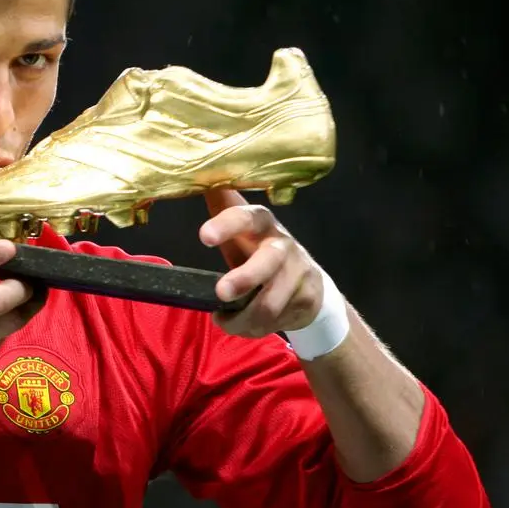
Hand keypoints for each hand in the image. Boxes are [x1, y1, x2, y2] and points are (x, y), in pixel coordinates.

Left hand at [200, 188, 323, 336]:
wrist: (310, 286)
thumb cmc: (260, 251)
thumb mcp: (241, 230)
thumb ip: (223, 206)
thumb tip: (198, 178)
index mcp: (261, 224)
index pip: (247, 217)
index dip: (227, 225)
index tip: (204, 236)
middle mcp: (283, 245)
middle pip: (268, 261)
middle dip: (245, 278)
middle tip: (221, 292)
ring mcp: (299, 273)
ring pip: (269, 303)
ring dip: (241, 319)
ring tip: (224, 320)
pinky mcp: (308, 299)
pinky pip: (274, 322)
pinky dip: (252, 329)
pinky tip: (245, 325)